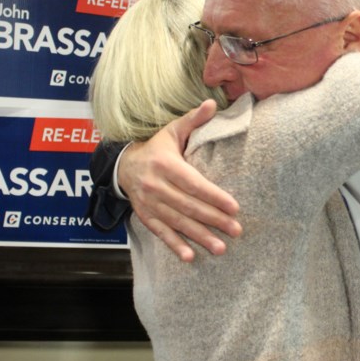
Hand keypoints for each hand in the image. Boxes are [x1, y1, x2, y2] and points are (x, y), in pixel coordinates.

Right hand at [118, 100, 241, 260]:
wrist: (123, 165)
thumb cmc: (156, 147)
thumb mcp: (172, 130)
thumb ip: (193, 120)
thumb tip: (212, 103)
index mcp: (164, 164)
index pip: (192, 183)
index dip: (213, 196)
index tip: (234, 207)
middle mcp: (155, 185)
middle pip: (188, 206)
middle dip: (213, 220)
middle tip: (236, 230)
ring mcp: (149, 203)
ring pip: (177, 222)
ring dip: (199, 236)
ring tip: (221, 248)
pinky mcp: (145, 216)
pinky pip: (161, 233)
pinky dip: (175, 245)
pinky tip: (190, 257)